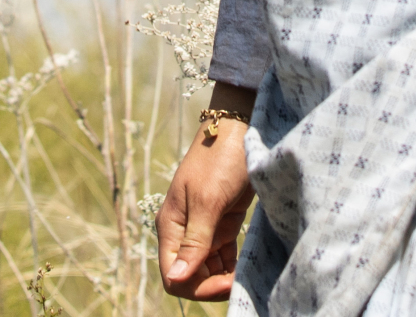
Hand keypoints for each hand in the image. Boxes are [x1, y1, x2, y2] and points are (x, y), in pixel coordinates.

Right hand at [157, 99, 255, 301]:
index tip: (226, 283)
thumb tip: (175, 280)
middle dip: (212, 286)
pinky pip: (222, 257)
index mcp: (171, 225)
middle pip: (190, 276)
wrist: (239, 128)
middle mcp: (183, 231)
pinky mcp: (222, 224)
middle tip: (239, 282)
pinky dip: (231, 267)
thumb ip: (194, 241)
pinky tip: (245, 268)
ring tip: (244, 276)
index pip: (173, 275)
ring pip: (207, 269)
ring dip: (223, 278)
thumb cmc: (220, 160)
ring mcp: (203, 228)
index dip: (196, 287)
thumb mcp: (208, 201)